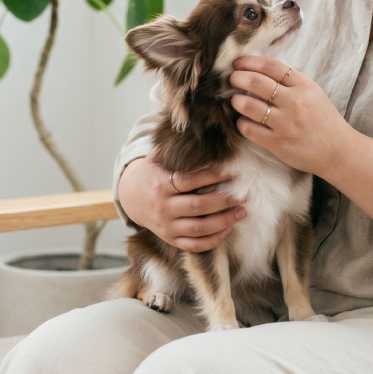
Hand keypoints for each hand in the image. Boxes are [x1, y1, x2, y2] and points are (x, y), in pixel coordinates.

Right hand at [117, 150, 247, 252]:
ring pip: (199, 228)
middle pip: (198, 206)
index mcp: (160, 185)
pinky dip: (212, 240)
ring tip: (241, 213)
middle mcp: (163, 207)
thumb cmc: (149, 174)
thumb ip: (172, 147)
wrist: (129, 198)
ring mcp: (167, 226)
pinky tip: (227, 230)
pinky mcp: (170, 239)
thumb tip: (192, 128)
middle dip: (223, 201)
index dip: (211, 177)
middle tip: (243, 196)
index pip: (189, 181)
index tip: (231, 173)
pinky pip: (193, 245)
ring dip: (223, 222)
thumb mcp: (155, 158)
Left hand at [229, 55, 353, 175]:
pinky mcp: (278, 143)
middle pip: (256, 82)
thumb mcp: (312, 93)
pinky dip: (242, 123)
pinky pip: (249, 129)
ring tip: (236, 100)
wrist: (338, 150)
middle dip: (237, 78)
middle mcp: (294, 102)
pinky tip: (243, 121)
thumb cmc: (323, 119)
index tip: (237, 62)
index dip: (250, 61)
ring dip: (237, 100)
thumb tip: (258, 70)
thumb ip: (290, 81)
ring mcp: (285, 123)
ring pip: (249, 105)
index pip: (271, 66)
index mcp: (303, 86)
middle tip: (231, 79)